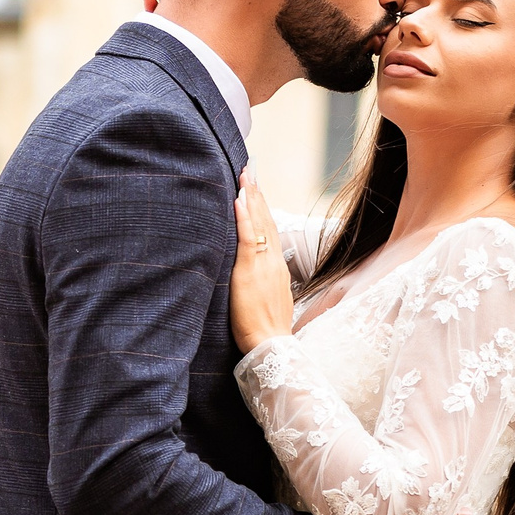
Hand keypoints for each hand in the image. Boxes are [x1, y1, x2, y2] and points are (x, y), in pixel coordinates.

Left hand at [227, 169, 293, 354]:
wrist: (271, 346)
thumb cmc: (265, 329)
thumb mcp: (266, 299)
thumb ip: (261, 283)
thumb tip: (253, 275)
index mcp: (275, 267)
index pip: (270, 229)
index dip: (263, 207)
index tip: (256, 187)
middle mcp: (272, 260)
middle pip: (266, 219)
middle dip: (257, 193)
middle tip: (250, 168)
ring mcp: (263, 264)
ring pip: (259, 223)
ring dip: (251, 196)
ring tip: (245, 174)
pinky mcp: (250, 271)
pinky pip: (247, 238)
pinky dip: (244, 217)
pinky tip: (238, 199)